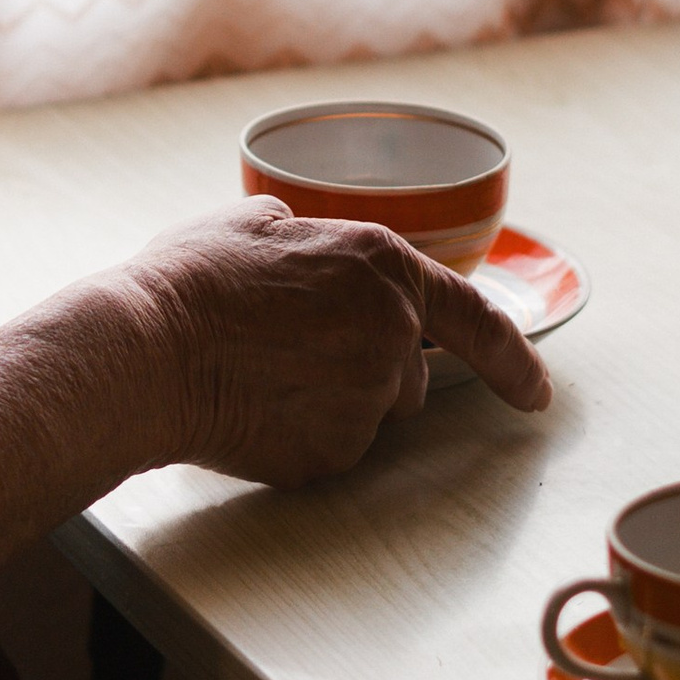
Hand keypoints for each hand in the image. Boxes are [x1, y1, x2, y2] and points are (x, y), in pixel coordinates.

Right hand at [120, 198, 549, 489]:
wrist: (144, 352)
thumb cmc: (190, 282)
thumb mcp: (256, 224)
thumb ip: (311, 240)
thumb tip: (308, 247)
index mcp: (384, 267)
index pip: (477, 320)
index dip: (514, 360)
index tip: (535, 393)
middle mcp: (393, 334)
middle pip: (407, 374)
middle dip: (364, 370)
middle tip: (286, 354)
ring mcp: (368, 400)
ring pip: (367, 414)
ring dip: (331, 402)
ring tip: (258, 379)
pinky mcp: (334, 454)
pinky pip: (330, 449)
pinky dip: (298, 437)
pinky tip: (250, 412)